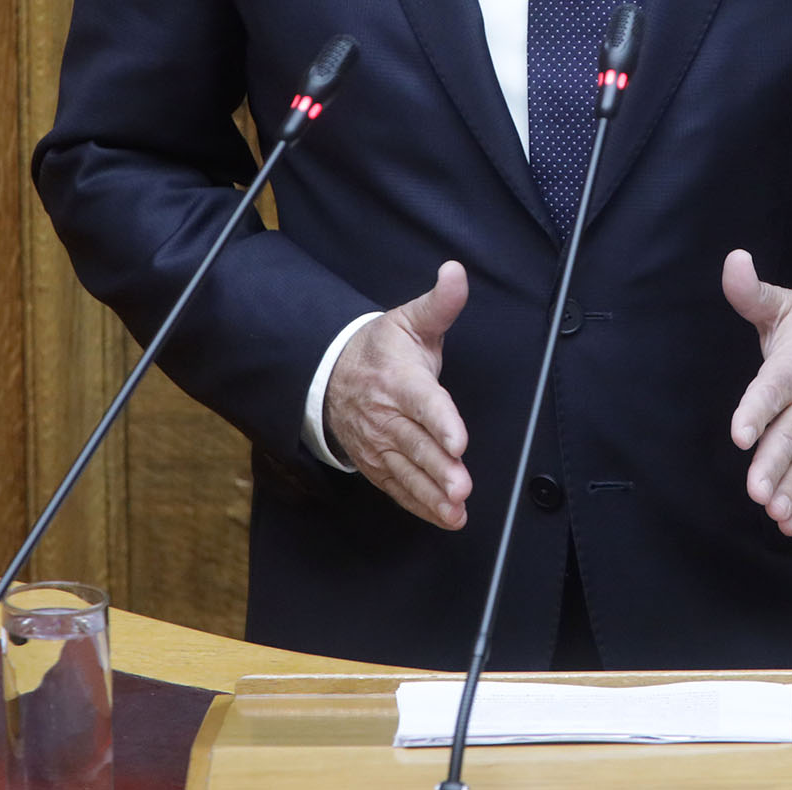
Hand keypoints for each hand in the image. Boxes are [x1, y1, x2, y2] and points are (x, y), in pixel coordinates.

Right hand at [324, 260, 472, 529]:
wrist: (330, 374)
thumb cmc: (381, 348)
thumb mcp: (410, 320)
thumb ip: (440, 303)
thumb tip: (456, 272)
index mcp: (399, 379)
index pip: (423, 402)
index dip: (441, 422)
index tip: (459, 440)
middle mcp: (387, 415)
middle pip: (416, 444)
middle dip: (439, 468)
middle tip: (461, 487)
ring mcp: (379, 443)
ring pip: (407, 471)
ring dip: (431, 494)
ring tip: (455, 510)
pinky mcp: (376, 464)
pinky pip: (398, 487)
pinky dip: (420, 505)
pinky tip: (445, 518)